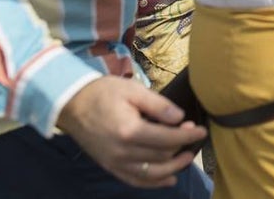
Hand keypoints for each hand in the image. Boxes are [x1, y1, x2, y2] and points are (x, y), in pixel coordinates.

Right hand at [56, 76, 205, 188]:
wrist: (72, 105)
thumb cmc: (104, 93)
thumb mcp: (133, 90)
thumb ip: (158, 105)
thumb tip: (180, 118)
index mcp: (130, 131)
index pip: (167, 140)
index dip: (188, 136)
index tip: (201, 130)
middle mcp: (123, 152)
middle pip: (162, 157)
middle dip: (181, 147)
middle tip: (191, 135)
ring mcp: (115, 163)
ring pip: (152, 173)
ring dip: (173, 168)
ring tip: (187, 158)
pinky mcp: (110, 167)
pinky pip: (135, 180)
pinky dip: (153, 183)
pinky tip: (168, 179)